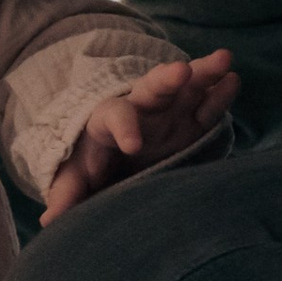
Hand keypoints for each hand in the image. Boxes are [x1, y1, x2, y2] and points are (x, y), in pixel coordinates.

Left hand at [40, 46, 237, 224]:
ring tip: (224, 59)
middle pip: (152, 88)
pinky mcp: (192, 119)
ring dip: (204, 73)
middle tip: (182, 71)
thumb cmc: (92, 163)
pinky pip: (207, 103)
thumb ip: (67, 193)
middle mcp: (141, 108)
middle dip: (167, 80)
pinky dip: (220, 92)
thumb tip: (49, 222)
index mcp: (108, 121)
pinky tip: (232, 79)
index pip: (114, 118)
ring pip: (187, 86)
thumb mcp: (77, 176)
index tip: (133, 145)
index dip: (123, 128)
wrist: (113, 150)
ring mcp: (169, 110)